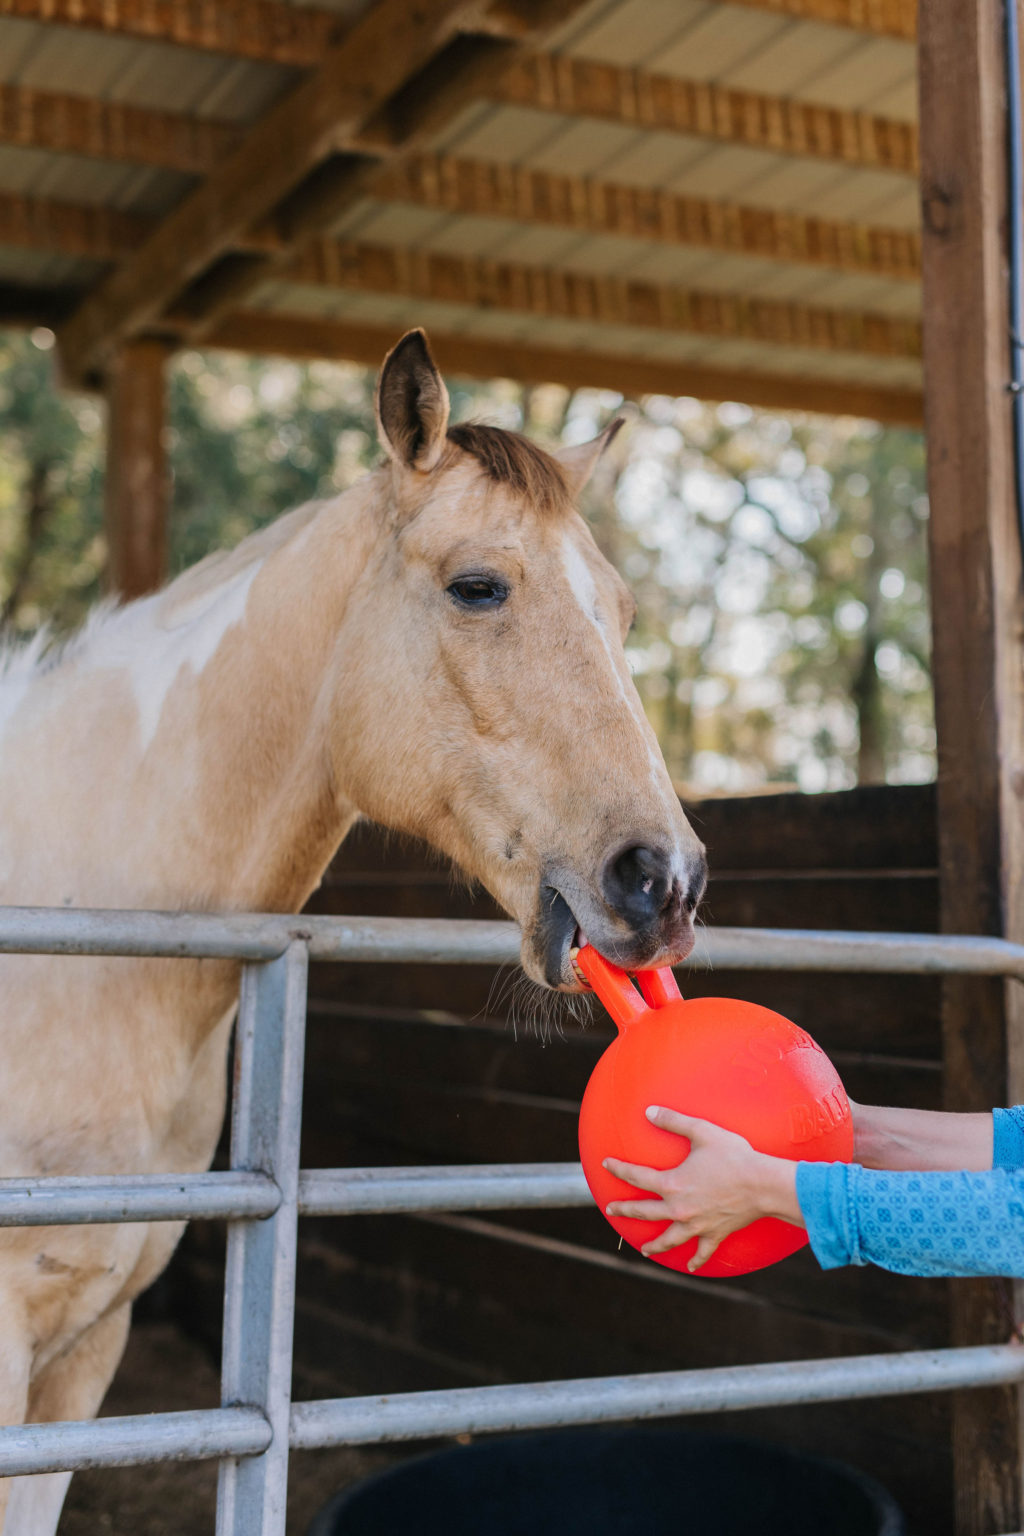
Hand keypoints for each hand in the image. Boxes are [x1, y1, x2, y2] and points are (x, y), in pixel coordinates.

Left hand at [603, 1105, 801, 1271]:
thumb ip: (673, 1121)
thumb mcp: (701, 1132)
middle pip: (644, 1211)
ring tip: (644, 1249)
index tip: (606, 1164)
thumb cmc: (733, 1156)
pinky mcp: (715, 1234)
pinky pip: (703, 1251)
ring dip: (655, 1245)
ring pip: (669, 1239)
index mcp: (672, 1184)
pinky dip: (696, 1259)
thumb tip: (649, 1111)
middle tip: (610, 1209)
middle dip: (625, 1210)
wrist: (762, 1185)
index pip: (637, 1176)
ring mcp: (696, 1225)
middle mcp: (679, 1209)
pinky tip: (690, 1265)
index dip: (619, 1169)